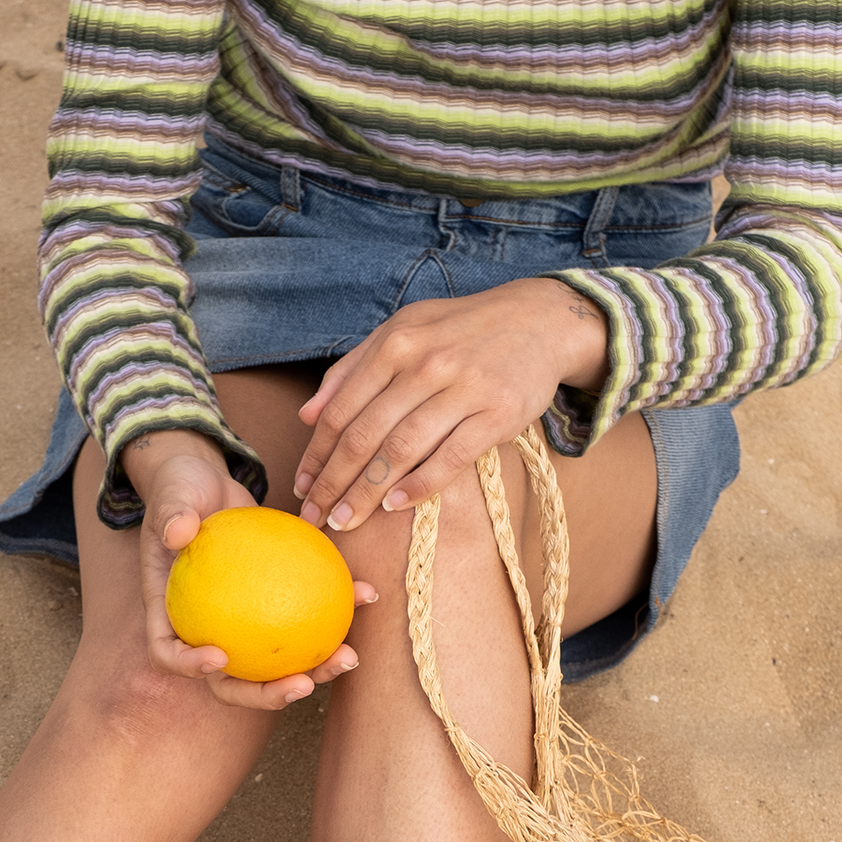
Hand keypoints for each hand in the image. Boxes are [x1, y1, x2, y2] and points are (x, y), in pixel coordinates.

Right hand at [126, 430, 375, 712]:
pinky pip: (305, 615)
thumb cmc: (181, 487)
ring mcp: (244, 623)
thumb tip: (176, 532)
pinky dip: (338, 610)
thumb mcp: (172, 494)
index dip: (191, 668)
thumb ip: (172, 513)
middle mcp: (207, 628)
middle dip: (268, 694)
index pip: (170, 653)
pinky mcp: (275, 604)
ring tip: (349, 656)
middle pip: (232, 681)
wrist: (209, 481)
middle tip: (302, 684)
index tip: (220, 658)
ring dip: (316, 669)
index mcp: (172, 613)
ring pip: (277, 663)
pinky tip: (367, 594)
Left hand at [293, 279, 608, 532]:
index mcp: (395, 344)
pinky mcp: (497, 413)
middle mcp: (425, 364)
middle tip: (315, 516)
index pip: (342, 409)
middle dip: (333, 482)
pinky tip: (395, 506)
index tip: (301, 486)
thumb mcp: (403, 332)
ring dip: (367, 493)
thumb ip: (352, 370)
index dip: (316, 454)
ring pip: (401, 451)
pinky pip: (450, 458)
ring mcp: (463, 389)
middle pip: (365, 436)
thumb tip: (306, 415)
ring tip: (346, 521)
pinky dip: (419, 486)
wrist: (540, 320)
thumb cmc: (461, 331)